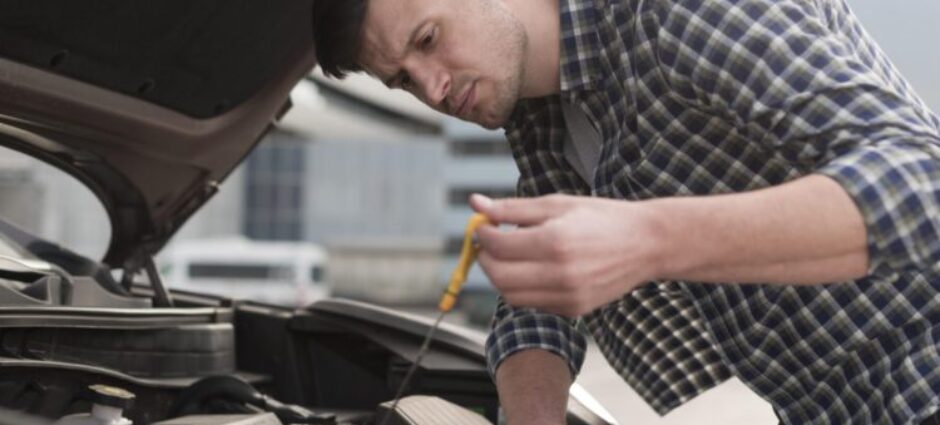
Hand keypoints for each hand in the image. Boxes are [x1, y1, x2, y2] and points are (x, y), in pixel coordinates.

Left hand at [470, 193, 661, 316]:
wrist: (647, 244)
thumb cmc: (603, 218)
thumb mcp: (558, 204)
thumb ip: (513, 208)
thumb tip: (476, 204)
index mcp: (555, 241)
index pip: (499, 246)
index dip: (482, 234)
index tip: (482, 225)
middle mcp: (561, 273)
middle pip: (499, 277)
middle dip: (486, 259)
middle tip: (489, 243)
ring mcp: (568, 296)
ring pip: (512, 296)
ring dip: (501, 276)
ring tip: (511, 256)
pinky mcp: (573, 309)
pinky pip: (533, 303)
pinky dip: (523, 288)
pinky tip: (533, 269)